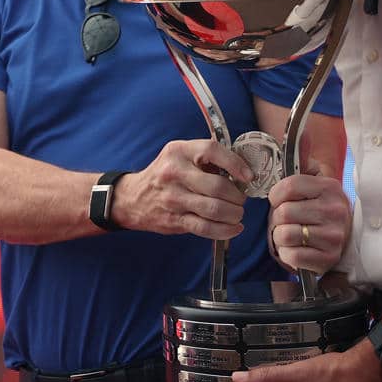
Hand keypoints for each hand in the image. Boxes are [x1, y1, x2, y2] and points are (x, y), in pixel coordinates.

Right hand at [110, 138, 251, 239]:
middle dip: (237, 196)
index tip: (248, 176)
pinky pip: (206, 228)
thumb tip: (242, 166)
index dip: (235, 163)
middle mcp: (174, 173)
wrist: (133, 198)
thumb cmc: (164, 175)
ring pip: (215, 209)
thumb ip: (206, 157)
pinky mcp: (175, 219)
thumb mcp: (179, 156)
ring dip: (234, 214)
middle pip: (218, 186)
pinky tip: (233, 228)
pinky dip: (225, 230)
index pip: (211, 151)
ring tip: (237, 213)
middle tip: (241, 199)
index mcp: (178, 151)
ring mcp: (174, 198)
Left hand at [266, 173, 351, 273]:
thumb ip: (299, 172)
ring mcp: (333, 236)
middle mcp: (334, 211)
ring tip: (291, 235)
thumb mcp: (314, 185)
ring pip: (284, 235)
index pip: (289, 187)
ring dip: (280, 237)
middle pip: (284, 212)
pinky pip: (292, 256)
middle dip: (278, 218)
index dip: (276, 195)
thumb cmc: (320, 210)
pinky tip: (296, 248)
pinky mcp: (329, 257)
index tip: (279, 201)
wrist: (345, 238)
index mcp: (330, 188)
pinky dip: (287, 254)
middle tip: (287, 221)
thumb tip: (277, 160)